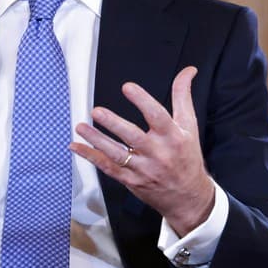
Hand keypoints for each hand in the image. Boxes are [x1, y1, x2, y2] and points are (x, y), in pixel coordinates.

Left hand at [72, 66, 216, 235]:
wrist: (188, 196)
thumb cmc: (187, 157)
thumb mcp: (190, 126)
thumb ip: (183, 97)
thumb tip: (188, 70)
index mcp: (173, 136)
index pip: (157, 116)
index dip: (142, 101)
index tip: (127, 87)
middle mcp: (157, 153)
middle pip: (133, 136)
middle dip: (114, 124)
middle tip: (97, 112)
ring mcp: (143, 168)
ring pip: (116, 154)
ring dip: (97, 140)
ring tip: (81, 127)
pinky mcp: (131, 180)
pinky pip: (108, 168)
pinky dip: (91, 157)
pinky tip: (77, 147)